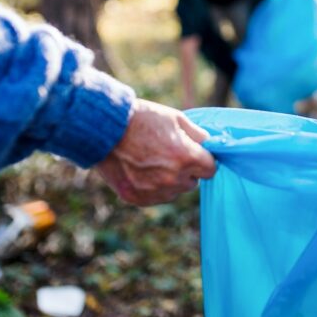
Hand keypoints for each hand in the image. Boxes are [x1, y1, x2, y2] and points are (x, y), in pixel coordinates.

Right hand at [97, 99, 216, 205]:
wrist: (105, 129)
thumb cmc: (143, 119)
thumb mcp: (176, 118)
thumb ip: (198, 135)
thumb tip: (210, 144)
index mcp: (186, 158)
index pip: (211, 169)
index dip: (204, 160)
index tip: (196, 154)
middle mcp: (172, 179)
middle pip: (193, 182)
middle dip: (186, 170)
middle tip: (170, 154)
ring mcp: (154, 191)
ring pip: (174, 192)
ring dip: (170, 181)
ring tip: (153, 161)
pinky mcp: (137, 198)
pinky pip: (155, 197)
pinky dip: (151, 187)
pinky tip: (141, 170)